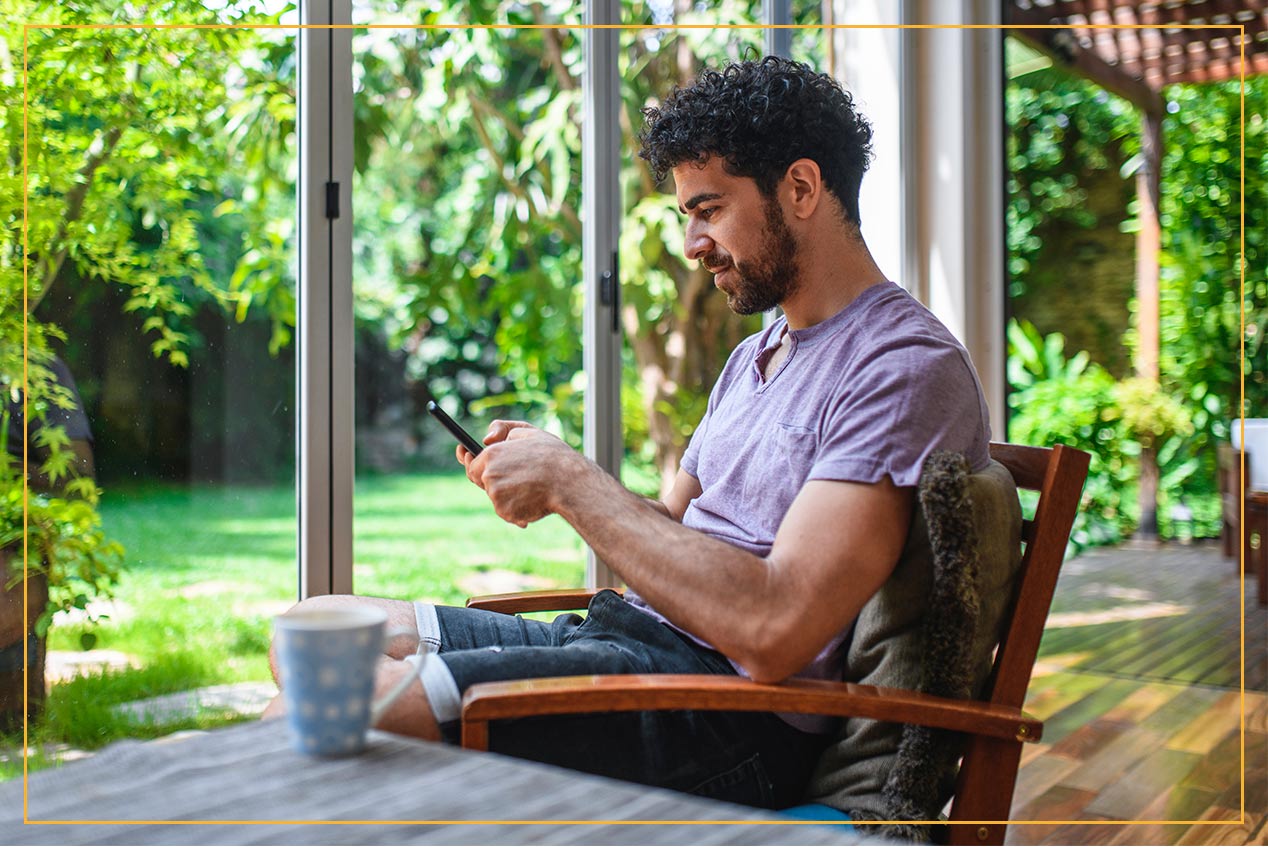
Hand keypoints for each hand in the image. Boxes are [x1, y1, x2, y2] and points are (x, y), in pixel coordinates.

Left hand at [458, 421, 579, 527]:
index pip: (473, 464)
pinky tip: (534, 499)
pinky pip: (508, 511)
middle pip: (484, 482)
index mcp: (492, 455)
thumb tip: (485, 440)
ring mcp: (497, 497)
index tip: (471, 464)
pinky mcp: (507, 513)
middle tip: (516, 477)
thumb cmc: (553, 456)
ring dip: (510, 494)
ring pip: (498, 498)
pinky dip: (518, 508)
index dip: (473, 465)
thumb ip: (503, 428)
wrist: (570, 483)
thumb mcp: (528, 431)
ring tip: (532, 487)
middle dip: (496, 480)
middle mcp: (490, 476)